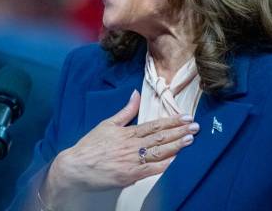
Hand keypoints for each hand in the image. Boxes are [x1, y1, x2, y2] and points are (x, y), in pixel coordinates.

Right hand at [41, 90, 197, 207]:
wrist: (76, 166)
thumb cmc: (91, 146)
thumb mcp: (107, 124)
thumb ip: (125, 111)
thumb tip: (136, 94)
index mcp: (127, 132)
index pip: (154, 126)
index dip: (171, 121)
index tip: (186, 117)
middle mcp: (131, 146)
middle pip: (160, 138)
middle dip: (179, 131)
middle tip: (195, 127)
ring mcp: (131, 161)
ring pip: (158, 152)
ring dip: (176, 146)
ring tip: (190, 139)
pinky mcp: (129, 176)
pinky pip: (151, 170)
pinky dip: (164, 165)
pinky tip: (176, 160)